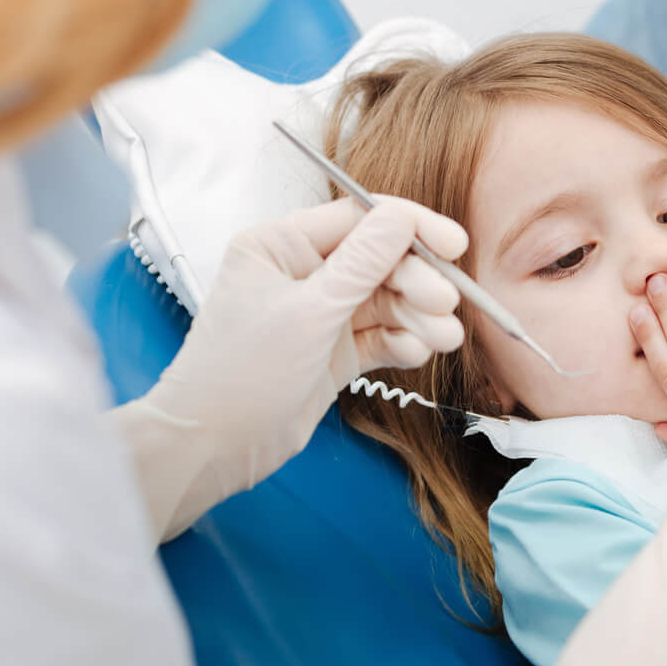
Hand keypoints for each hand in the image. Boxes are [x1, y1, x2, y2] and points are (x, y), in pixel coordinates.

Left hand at [117, 197, 466, 538]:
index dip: (410, 228)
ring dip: (418, 317)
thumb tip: (402, 216)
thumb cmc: (242, 373)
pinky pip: (379, 336)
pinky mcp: (332, 351)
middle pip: (379, 261)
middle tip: (446, 305)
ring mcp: (319, 313)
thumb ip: (362, 263)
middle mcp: (301, 271)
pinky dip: (402, 342)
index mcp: (280, 245)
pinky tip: (417, 353)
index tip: (455, 245)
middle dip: (416, 282)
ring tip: (445, 338)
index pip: (359, 219)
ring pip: (385, 301)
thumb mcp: (309, 312)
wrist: (211, 449)